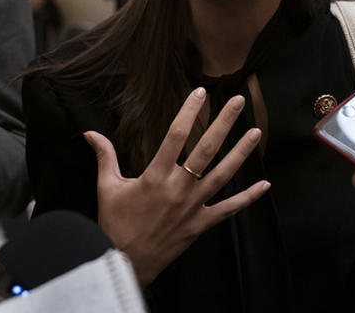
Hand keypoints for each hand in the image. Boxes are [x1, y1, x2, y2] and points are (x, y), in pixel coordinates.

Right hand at [85, 88, 270, 285]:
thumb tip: (90, 134)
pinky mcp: (201, 224)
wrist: (126, 262)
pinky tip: (264, 185)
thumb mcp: (107, 188)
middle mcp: (178, 188)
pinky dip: (248, 197)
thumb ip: (105, 157)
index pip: (175, 136)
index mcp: (155, 177)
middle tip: (237, 101)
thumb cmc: (115, 224)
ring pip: (222, 175)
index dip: (189, 111)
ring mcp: (193, 206)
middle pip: (205, 149)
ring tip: (255, 132)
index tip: (200, 92)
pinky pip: (229, 209)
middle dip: (223, 123)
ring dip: (241, 153)